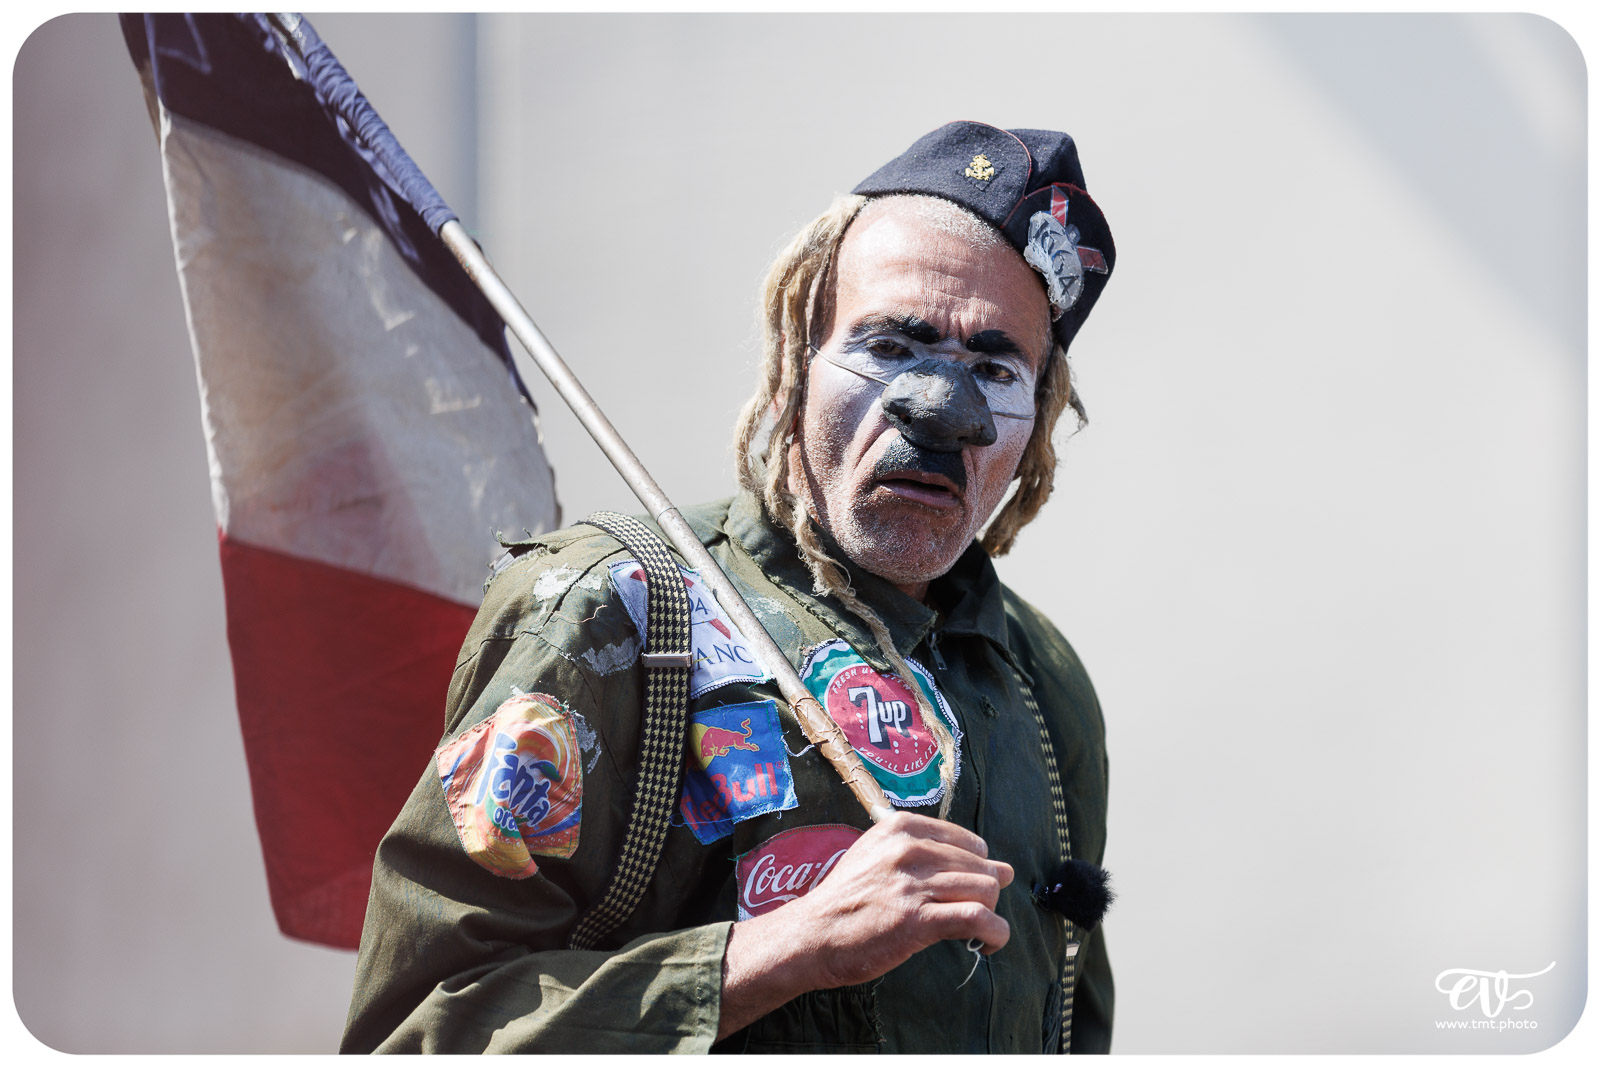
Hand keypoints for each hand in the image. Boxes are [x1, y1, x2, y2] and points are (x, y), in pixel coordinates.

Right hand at [718, 812, 1011, 1037]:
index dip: (978, 869)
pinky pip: (979, 919)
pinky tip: (989, 944)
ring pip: (986, 890)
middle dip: (987, 893)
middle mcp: (909, 848)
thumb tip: (1001, 867)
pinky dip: (995, 933)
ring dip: (992, 914)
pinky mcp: (917, 920)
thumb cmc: (847, 899)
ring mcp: (913, 884)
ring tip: (982, 932)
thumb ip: (926, 853)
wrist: (812, 935)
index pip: (970, 842)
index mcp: (901, 827)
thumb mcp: (877, 854)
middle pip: (982, 866)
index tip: (968, 889)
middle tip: (973, 915)